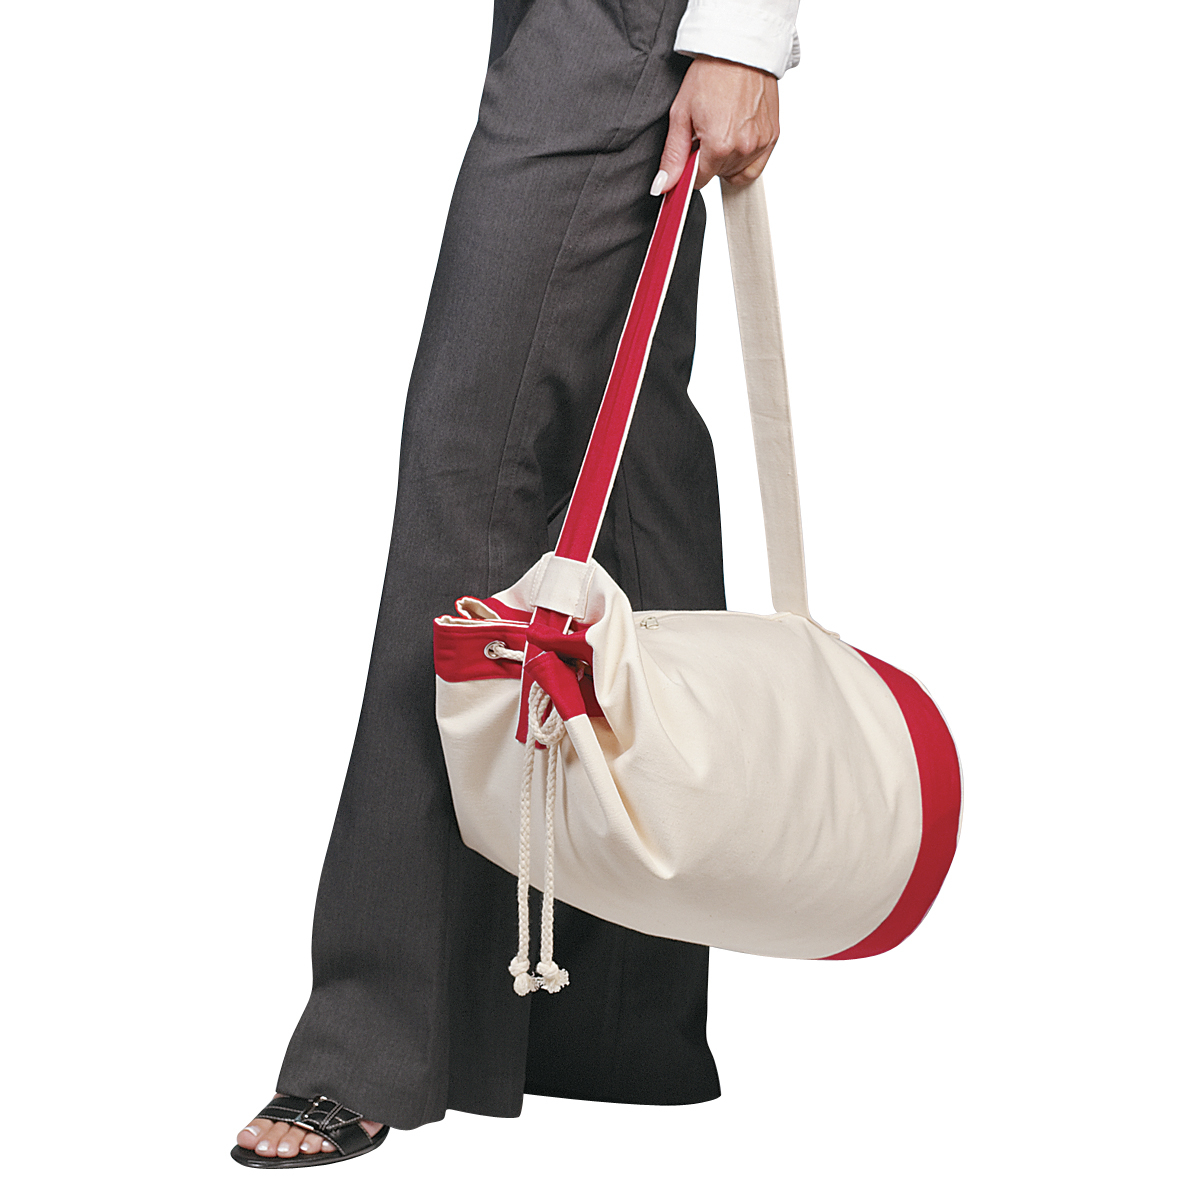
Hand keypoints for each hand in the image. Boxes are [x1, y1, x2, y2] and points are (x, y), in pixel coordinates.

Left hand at [652, 54, 779, 193]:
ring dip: (727, 159)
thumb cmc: (711, 74)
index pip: (699, 181)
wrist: (740, 49)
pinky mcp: (773, 137)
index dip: (691, 168)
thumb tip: (662, 186)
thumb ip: (673, 155)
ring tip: (723, 129)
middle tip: (707, 131)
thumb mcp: (681, 114)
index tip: (691, 150)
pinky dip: (745, 158)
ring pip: (737, 171)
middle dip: (708, 160)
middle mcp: (743, 148)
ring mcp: (761, 143)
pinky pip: (756, 165)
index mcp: (719, 145)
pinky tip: (737, 137)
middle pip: (718, 175)